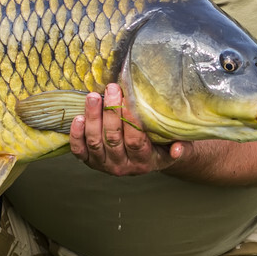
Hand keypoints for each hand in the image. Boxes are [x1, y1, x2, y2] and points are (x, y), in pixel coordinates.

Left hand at [69, 83, 185, 175]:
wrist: (148, 159)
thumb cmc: (162, 145)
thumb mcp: (176, 146)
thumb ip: (180, 146)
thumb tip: (178, 148)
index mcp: (144, 161)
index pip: (135, 141)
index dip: (130, 120)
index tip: (127, 98)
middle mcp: (123, 166)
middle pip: (113, 139)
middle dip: (110, 112)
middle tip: (111, 89)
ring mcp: (104, 165)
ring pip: (95, 142)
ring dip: (92, 118)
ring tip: (93, 96)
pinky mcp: (89, 161)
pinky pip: (79, 150)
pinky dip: (76, 135)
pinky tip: (78, 117)